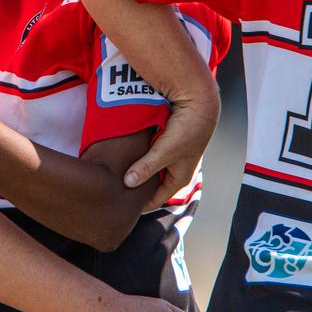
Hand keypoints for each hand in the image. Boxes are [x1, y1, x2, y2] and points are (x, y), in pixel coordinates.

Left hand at [126, 95, 219, 209]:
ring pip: (148, 168)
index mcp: (178, 179)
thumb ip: (147, 167)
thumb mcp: (165, 152)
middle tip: (114, 188)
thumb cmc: (187, 131)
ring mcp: (169, 157)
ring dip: (135, 168)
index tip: (120, 205)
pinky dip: (137, 155)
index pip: (156, 199)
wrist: (197, 105)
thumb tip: (127, 183)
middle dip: (135, 186)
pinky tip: (123, 154)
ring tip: (115, 172)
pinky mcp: (164, 144)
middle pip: (151, 185)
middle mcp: (174, 170)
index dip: (139, 204)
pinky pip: (148, 154)